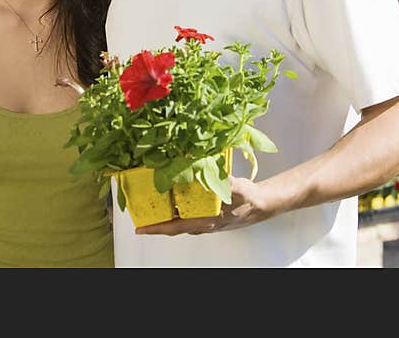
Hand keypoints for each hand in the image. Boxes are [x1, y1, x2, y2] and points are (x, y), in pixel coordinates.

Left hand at [134, 176, 276, 235]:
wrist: (260, 203)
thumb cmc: (248, 199)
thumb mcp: (235, 188)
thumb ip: (221, 181)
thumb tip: (205, 170)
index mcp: (205, 221)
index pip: (174, 227)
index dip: (155, 228)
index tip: (139, 228)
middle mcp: (201, 223)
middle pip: (171, 224)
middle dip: (155, 218)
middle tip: (138, 210)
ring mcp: (203, 219)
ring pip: (178, 218)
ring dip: (165, 211)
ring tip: (150, 201)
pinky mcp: (206, 212)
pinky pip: (186, 211)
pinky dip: (177, 204)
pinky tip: (172, 194)